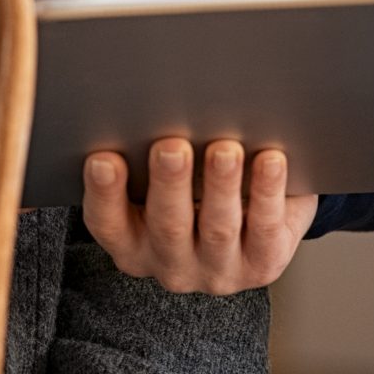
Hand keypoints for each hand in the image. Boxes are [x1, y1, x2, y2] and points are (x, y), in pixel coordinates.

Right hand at [80, 139, 314, 294]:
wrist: (250, 223)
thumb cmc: (194, 186)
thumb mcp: (160, 179)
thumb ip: (146, 152)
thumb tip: (151, 103)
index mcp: (132, 241)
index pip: (108, 222)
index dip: (103, 193)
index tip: (103, 158)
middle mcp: (170, 262)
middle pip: (167, 226)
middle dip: (169, 183)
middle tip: (171, 145)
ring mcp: (217, 269)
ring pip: (218, 229)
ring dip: (220, 186)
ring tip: (225, 150)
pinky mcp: (262, 264)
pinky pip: (266, 230)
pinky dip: (267, 193)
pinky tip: (271, 161)